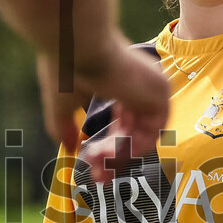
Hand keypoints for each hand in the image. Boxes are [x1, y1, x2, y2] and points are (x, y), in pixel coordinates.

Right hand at [39, 42, 169, 180]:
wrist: (74, 46)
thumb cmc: (64, 66)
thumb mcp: (62, 103)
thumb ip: (66, 126)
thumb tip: (69, 149)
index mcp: (121, 81)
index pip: (123, 122)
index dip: (108, 147)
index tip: (92, 166)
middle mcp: (142, 85)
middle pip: (135, 132)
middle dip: (113, 157)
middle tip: (96, 176)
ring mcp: (154, 88)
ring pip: (143, 136)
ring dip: (118, 156)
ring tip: (96, 162)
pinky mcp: (160, 94)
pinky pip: (152, 134)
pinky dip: (131, 148)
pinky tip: (109, 153)